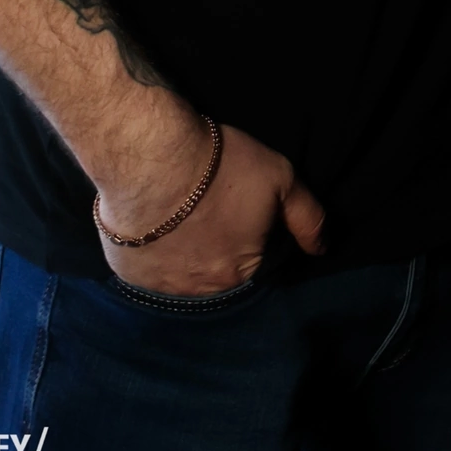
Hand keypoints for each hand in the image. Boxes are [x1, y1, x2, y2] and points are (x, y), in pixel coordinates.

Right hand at [94, 118, 324, 294]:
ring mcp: (164, 286)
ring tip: (183, 216)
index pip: (259, 264)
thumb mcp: (281, 178)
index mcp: (244, 272)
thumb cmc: (220, 166)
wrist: (152, 159)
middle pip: (221, 271)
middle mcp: (205, 290)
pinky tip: (155, 225)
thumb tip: (321, 249)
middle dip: (220, 246)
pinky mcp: (129, 274)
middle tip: (212, 209)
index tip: (242, 210)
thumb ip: (307, 217)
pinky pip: (147, 269)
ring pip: (182, 273)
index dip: (254, 235)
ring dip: (186, 253)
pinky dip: (153, 252)